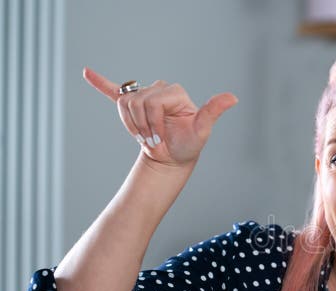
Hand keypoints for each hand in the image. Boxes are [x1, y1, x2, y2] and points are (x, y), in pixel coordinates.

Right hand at [83, 67, 237, 166]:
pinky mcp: (132, 105)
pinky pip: (114, 91)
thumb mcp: (201, 130)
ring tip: (144, 136)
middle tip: (153, 139)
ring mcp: (145, 97)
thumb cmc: (188, 146)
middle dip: (142, 125)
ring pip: (124, 103)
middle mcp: (159, 89)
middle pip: (136, 102)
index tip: (160, 138)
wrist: (172, 158)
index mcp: (175, 92)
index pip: (152, 101)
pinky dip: (100, 82)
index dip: (153, 122)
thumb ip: (213, 111)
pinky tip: (87, 72)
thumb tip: (233, 97)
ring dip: (131, 125)